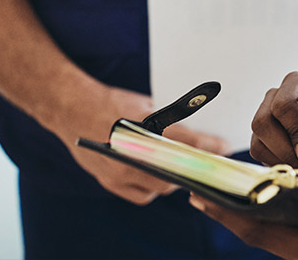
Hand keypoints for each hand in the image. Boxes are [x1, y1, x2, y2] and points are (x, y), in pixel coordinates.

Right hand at [62, 85, 230, 204]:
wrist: (72, 108)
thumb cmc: (113, 102)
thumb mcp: (147, 104)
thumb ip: (170, 120)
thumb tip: (198, 134)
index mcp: (143, 126)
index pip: (185, 141)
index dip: (209, 146)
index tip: (225, 147)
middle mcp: (130, 152)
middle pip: (174, 172)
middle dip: (193, 168)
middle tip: (208, 164)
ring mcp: (118, 170)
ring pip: (158, 187)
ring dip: (174, 180)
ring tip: (185, 169)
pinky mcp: (109, 181)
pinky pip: (140, 195)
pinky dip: (152, 189)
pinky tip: (159, 178)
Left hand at [190, 194, 297, 259]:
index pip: (262, 232)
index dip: (229, 215)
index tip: (201, 198)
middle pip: (257, 232)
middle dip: (228, 212)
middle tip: (197, 191)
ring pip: (268, 231)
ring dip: (244, 212)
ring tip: (220, 191)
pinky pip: (283, 229)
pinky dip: (266, 212)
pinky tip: (260, 196)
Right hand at [250, 72, 297, 174]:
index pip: (284, 104)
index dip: (294, 130)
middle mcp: (279, 98)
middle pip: (263, 123)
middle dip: (285, 149)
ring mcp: (269, 119)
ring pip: (258, 142)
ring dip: (282, 160)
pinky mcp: (265, 140)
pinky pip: (260, 156)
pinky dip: (280, 166)